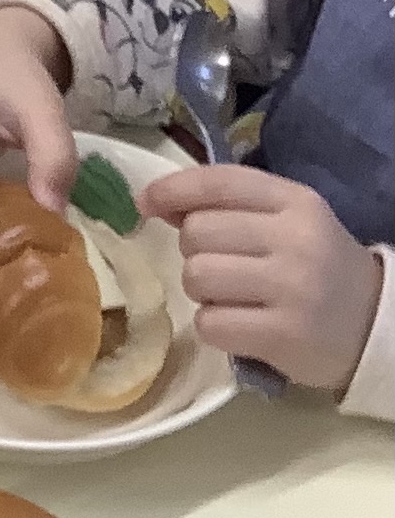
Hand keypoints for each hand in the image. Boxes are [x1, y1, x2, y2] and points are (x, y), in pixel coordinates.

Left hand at [143, 166, 381, 390]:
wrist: (373, 326)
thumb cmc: (315, 268)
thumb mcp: (285, 223)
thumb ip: (227, 207)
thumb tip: (155, 201)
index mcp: (297, 202)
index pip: (219, 182)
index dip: (172, 189)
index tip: (146, 203)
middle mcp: (296, 240)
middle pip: (196, 232)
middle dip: (194, 251)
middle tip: (223, 267)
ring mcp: (292, 288)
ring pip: (196, 276)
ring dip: (201, 291)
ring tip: (233, 297)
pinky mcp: (283, 335)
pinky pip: (209, 323)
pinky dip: (214, 326)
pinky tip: (241, 325)